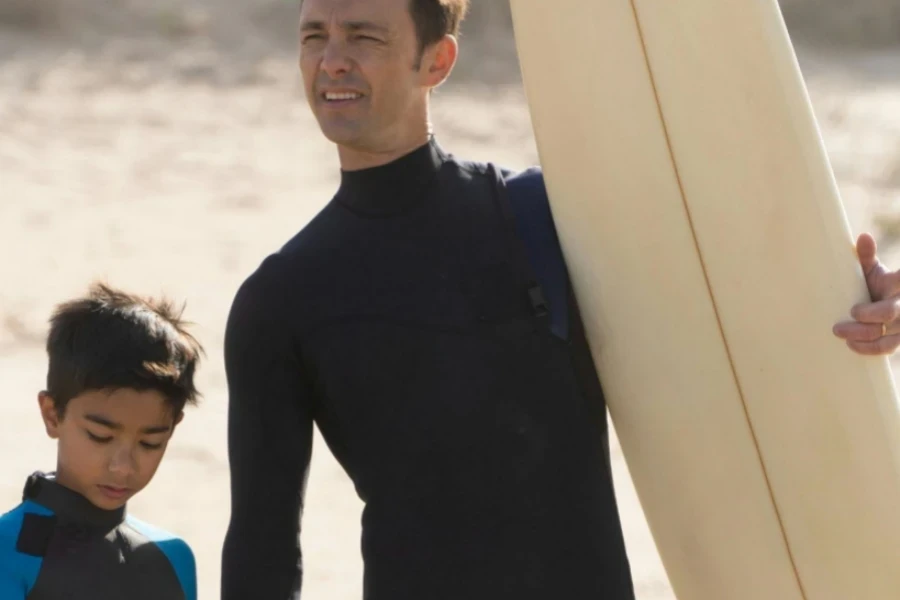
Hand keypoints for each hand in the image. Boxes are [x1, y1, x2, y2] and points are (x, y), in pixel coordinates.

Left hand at [833, 233, 899, 355]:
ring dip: (861, 335)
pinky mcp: (899, 339)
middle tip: (840, 318)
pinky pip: (887, 348)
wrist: (881, 304)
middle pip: (889, 312)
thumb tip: (862, 236)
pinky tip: (851, 345)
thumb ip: (866, 255)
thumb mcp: (871, 270)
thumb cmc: (873, 284)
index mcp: (898, 283)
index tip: (862, 303)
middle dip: (865, 317)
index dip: (894, 285)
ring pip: (887, 333)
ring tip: (839, 332)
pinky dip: (868, 348)